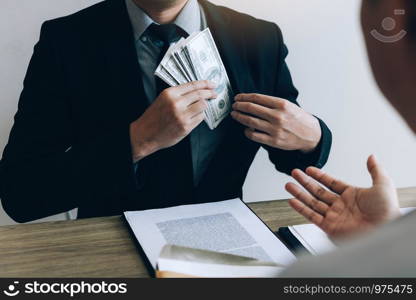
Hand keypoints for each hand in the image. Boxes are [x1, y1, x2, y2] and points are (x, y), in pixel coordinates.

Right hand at [130, 80, 216, 161]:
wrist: (146, 134)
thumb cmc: (154, 117)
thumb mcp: (163, 100)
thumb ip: (178, 94)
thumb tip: (197, 91)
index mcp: (170, 93)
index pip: (192, 85)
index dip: (205, 84)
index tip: (212, 84)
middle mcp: (176, 103)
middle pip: (200, 94)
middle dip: (210, 93)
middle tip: (214, 93)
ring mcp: (182, 115)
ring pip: (203, 106)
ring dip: (204, 106)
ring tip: (202, 107)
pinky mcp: (186, 126)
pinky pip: (200, 118)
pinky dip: (200, 116)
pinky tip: (196, 116)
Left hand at [231, 94, 320, 152]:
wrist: (311, 135)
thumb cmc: (299, 119)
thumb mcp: (289, 105)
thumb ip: (272, 103)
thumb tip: (253, 101)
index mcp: (281, 104)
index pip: (257, 98)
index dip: (244, 97)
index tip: (238, 97)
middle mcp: (277, 116)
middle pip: (251, 108)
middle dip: (239, 106)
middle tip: (234, 105)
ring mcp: (275, 129)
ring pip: (250, 121)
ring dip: (239, 117)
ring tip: (235, 115)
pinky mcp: (273, 141)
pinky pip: (254, 136)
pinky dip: (247, 131)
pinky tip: (246, 128)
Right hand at [285, 155, 399, 238]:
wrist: (385, 231)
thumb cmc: (387, 212)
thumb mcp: (383, 185)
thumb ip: (375, 170)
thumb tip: (372, 157)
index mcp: (352, 196)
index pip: (331, 183)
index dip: (320, 176)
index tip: (309, 169)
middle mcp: (341, 206)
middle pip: (318, 192)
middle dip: (305, 182)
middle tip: (294, 173)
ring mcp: (335, 217)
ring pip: (312, 203)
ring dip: (299, 194)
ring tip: (288, 185)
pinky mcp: (330, 227)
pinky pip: (312, 216)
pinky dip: (301, 209)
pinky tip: (293, 201)